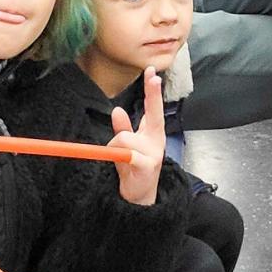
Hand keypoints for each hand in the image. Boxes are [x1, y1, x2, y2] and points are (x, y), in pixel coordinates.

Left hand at [108, 67, 164, 204]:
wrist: (140, 198)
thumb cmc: (134, 170)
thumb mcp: (127, 146)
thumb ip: (124, 128)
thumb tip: (117, 110)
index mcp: (153, 134)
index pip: (153, 108)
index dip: (152, 90)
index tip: (152, 73)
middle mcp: (156, 140)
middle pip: (153, 113)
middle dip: (152, 93)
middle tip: (153, 76)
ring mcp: (154, 152)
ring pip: (125, 137)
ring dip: (115, 147)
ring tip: (121, 160)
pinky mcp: (147, 165)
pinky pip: (127, 153)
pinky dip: (120, 157)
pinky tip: (126, 165)